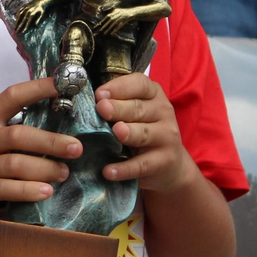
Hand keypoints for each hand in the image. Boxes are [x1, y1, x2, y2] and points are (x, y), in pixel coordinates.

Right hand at [0, 78, 81, 226]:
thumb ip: (2, 135)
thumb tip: (46, 137)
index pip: (12, 96)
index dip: (38, 87)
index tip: (64, 82)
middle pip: (19, 134)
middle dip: (51, 141)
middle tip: (76, 148)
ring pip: (16, 163)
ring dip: (44, 168)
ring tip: (64, 174)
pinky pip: (5, 188)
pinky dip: (27, 190)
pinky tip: (44, 192)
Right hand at [15, 0, 47, 33]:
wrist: (41, 1)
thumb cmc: (42, 9)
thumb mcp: (42, 15)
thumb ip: (39, 20)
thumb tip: (36, 26)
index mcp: (32, 14)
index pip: (27, 23)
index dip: (25, 28)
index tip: (23, 32)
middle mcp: (27, 11)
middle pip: (22, 20)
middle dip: (19, 27)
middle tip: (16, 32)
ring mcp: (25, 8)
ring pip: (19, 16)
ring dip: (16, 22)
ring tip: (15, 27)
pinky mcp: (24, 6)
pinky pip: (19, 11)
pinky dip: (17, 14)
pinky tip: (16, 18)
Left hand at [93, 7, 133, 35]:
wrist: (128, 13)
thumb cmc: (120, 11)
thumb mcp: (114, 10)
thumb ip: (107, 10)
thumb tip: (101, 9)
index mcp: (110, 14)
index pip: (104, 19)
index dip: (100, 23)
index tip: (96, 26)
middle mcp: (113, 18)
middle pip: (107, 23)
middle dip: (103, 27)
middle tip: (99, 31)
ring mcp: (117, 21)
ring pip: (111, 26)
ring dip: (107, 30)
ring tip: (104, 34)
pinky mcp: (121, 24)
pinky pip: (117, 28)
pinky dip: (114, 31)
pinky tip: (111, 34)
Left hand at [93, 74, 200, 193]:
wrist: (170, 165)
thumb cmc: (142, 130)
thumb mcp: (133, 112)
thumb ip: (115, 103)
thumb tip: (86, 101)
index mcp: (153, 94)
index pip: (140, 84)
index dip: (119, 87)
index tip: (99, 94)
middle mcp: (163, 112)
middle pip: (139, 108)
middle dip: (119, 108)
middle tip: (102, 108)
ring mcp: (166, 136)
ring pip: (144, 134)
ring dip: (129, 133)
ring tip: (116, 133)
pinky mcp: (164, 161)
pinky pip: (142, 164)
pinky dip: (125, 168)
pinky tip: (108, 171)